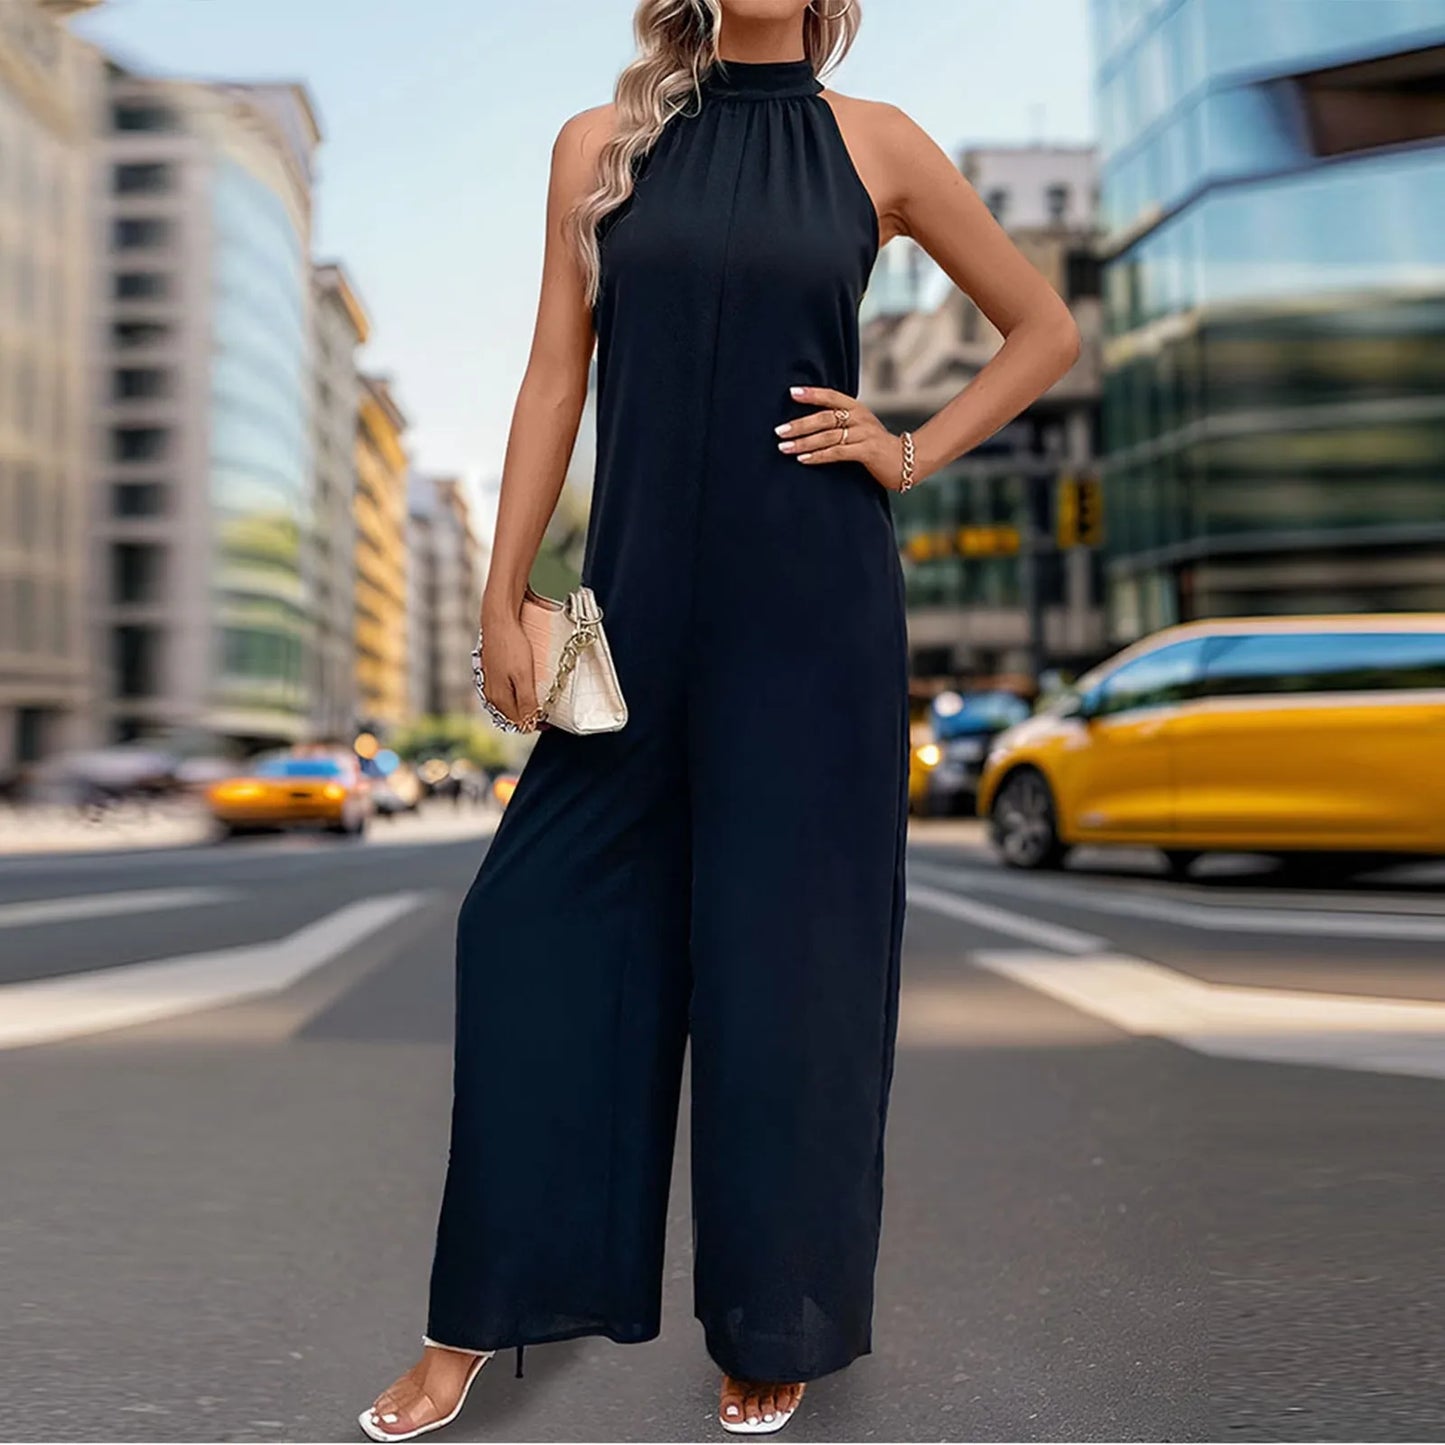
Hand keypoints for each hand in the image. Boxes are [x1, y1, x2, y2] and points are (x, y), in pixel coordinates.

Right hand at [479, 612, 539, 729]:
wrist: (499, 620)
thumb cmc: (512, 645)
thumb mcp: (524, 676)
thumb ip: (526, 701)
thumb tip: (530, 723)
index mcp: (499, 698)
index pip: (519, 723)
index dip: (536, 723)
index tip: (550, 719)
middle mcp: (491, 695)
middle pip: (513, 716)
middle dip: (529, 717)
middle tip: (546, 710)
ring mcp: (489, 684)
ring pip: (508, 705)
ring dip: (523, 707)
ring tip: (537, 701)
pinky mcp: (491, 674)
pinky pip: (505, 693)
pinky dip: (516, 696)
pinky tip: (524, 688)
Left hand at [776, 386, 908, 491]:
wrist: (905, 461)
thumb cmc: (876, 446)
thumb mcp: (860, 428)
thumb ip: (840, 423)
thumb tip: (808, 423)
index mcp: (857, 409)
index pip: (832, 396)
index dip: (812, 394)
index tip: (791, 393)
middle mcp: (860, 418)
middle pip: (825, 418)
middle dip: (800, 424)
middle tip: (779, 431)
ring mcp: (864, 434)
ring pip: (828, 436)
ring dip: (803, 442)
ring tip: (784, 447)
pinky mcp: (867, 451)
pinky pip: (838, 452)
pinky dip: (818, 456)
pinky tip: (803, 459)